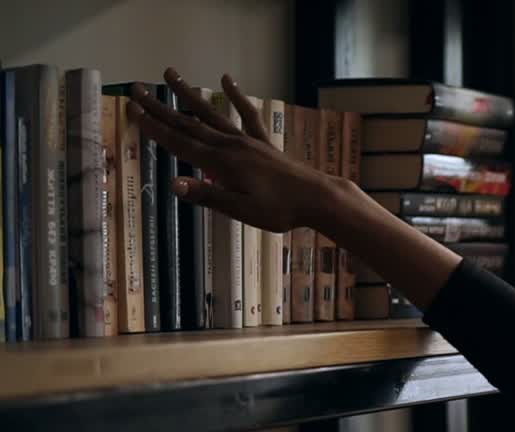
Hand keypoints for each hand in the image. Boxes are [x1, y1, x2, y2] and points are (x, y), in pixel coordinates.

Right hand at [126, 68, 344, 232]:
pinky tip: (226, 80)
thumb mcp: (240, 209)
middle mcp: (230, 146)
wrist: (317, 198)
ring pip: (212, 114)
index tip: (133, 111)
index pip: (179, 143)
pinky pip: (247, 114)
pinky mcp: (262, 143)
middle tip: (137, 89)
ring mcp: (247, 141)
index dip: (154, 128)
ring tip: (170, 74)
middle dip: (160, 108)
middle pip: (188, 124)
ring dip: (189, 95)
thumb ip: (207, 196)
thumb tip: (172, 184)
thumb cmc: (278, 210)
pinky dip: (236, 96)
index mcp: (220, 163)